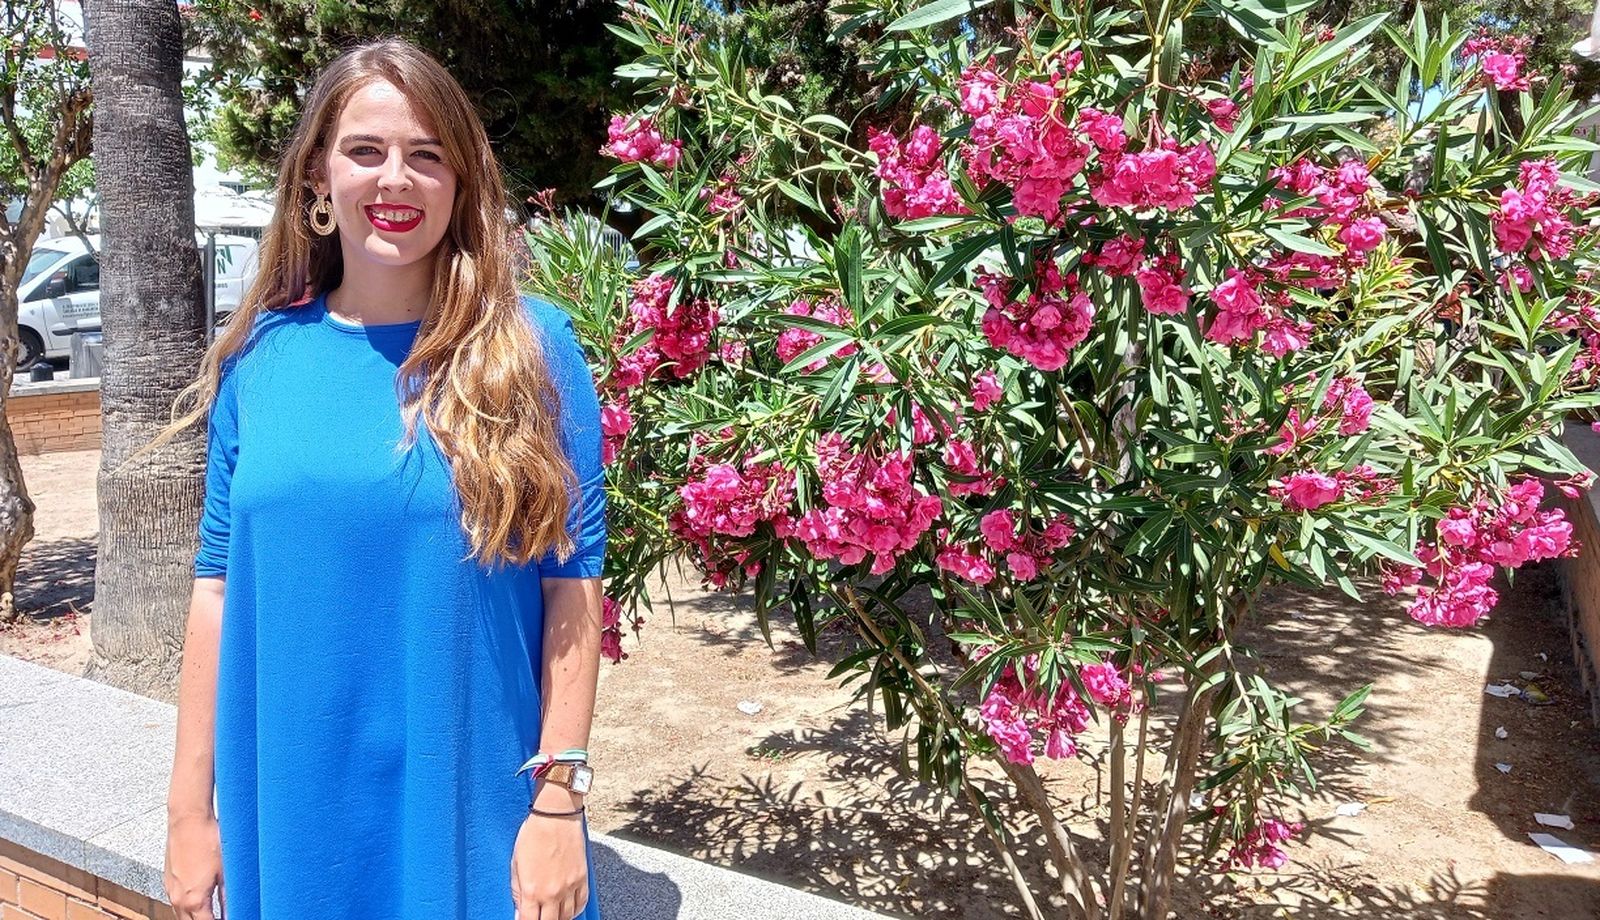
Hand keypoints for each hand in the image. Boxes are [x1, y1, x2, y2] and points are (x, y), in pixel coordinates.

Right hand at [165, 810, 223, 919]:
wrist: (188, 819)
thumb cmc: (208, 840)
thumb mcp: (225, 872)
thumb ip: (228, 897)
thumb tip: (234, 910)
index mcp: (194, 901)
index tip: (228, 919)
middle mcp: (178, 899)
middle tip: (220, 917)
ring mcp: (171, 889)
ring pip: (181, 914)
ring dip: (195, 916)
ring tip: (211, 912)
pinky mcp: (168, 879)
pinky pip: (176, 901)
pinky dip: (187, 906)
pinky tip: (198, 899)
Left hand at [510, 787, 588, 919]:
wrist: (556, 815)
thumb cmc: (533, 835)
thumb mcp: (516, 864)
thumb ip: (517, 892)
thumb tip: (520, 911)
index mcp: (532, 890)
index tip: (524, 919)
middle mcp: (552, 893)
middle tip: (539, 915)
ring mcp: (570, 887)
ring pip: (566, 917)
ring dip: (558, 918)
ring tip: (552, 914)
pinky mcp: (582, 878)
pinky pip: (581, 904)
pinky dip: (574, 910)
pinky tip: (567, 909)